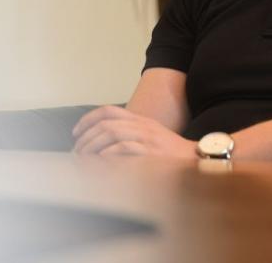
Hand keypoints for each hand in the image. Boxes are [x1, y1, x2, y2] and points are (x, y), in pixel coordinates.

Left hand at [72, 105, 196, 158]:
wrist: (195, 159)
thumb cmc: (170, 151)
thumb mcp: (150, 135)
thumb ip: (130, 133)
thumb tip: (102, 143)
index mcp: (140, 120)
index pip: (109, 111)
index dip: (88, 119)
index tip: (76, 132)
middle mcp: (142, 126)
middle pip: (106, 124)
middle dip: (86, 138)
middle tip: (77, 151)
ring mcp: (147, 138)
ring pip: (112, 133)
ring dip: (94, 146)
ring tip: (85, 158)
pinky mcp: (151, 153)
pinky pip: (125, 148)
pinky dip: (109, 153)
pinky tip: (102, 160)